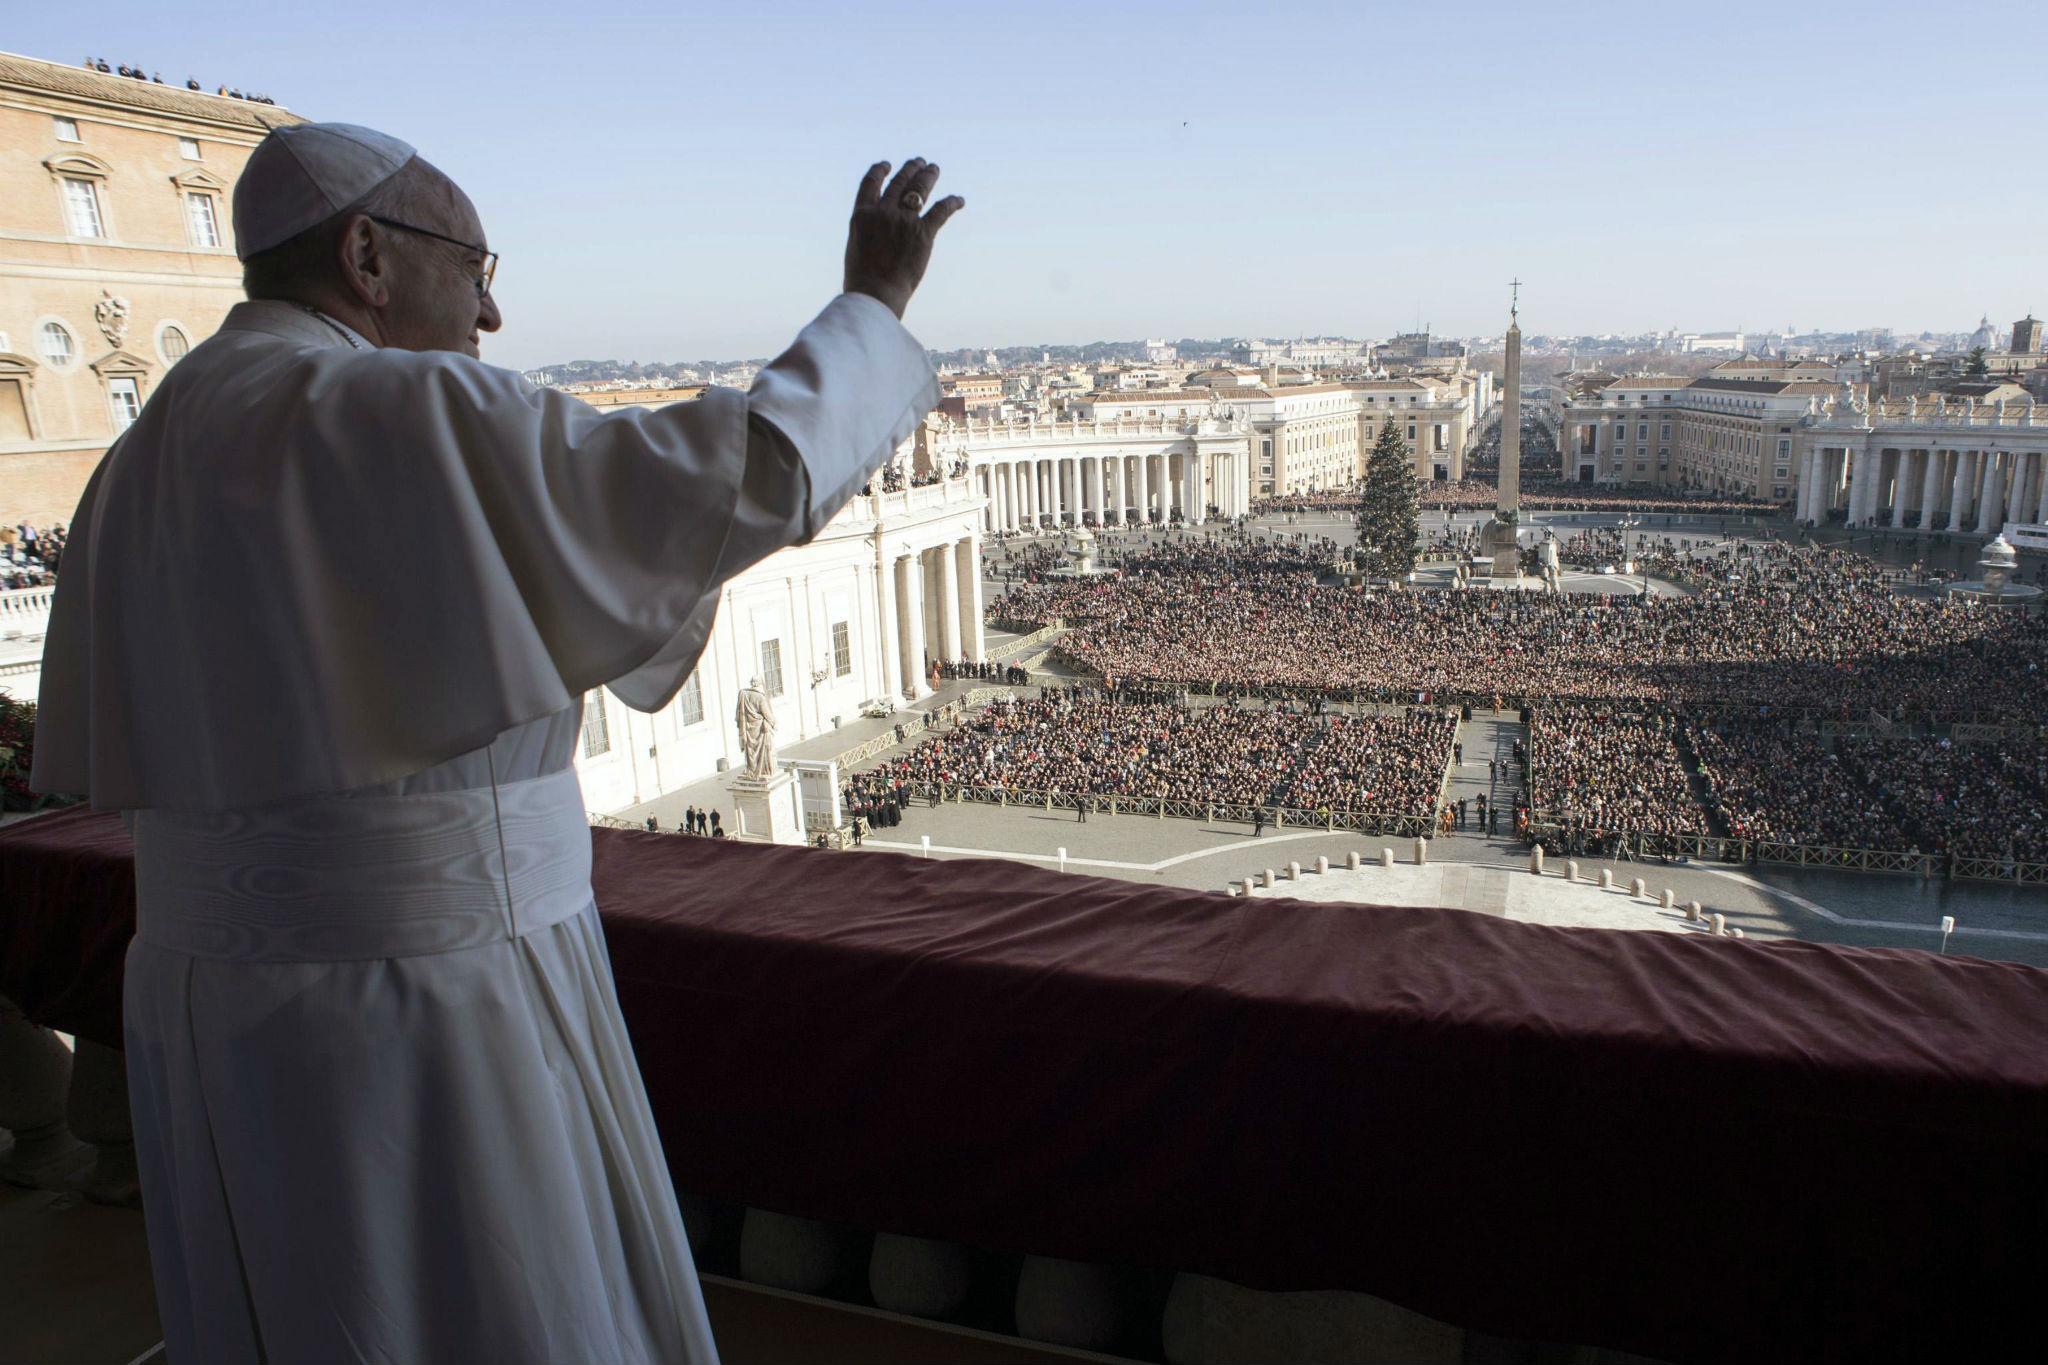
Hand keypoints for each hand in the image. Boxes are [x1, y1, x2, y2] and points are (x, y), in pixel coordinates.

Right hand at [844, 158, 962, 318]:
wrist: (876, 293)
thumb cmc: (862, 278)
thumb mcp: (856, 245)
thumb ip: (868, 228)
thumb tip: (875, 226)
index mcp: (862, 214)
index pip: (871, 182)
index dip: (880, 170)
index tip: (887, 165)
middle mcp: (883, 212)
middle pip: (899, 182)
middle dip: (910, 169)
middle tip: (919, 162)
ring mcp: (903, 221)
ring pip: (919, 189)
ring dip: (928, 176)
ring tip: (933, 168)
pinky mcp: (923, 233)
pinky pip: (941, 210)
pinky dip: (952, 203)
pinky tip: (959, 200)